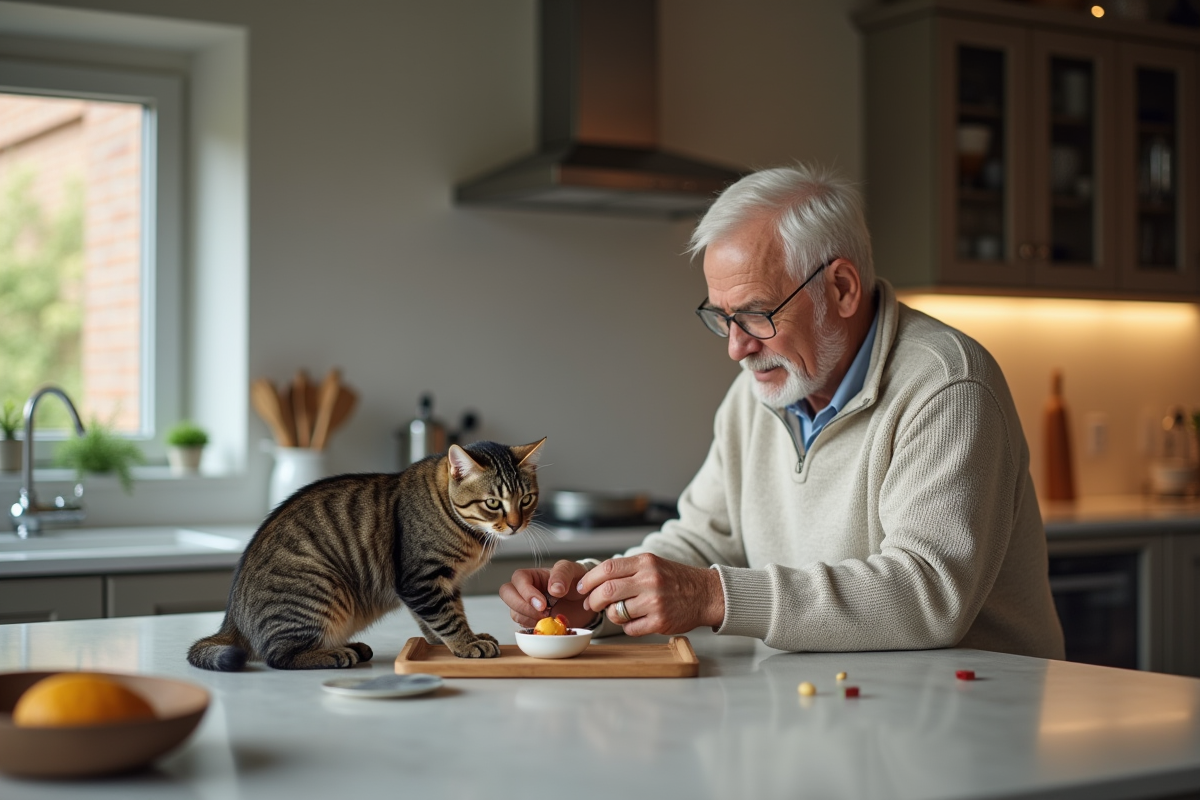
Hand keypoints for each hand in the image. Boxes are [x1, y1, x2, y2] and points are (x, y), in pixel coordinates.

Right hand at [499, 560, 591, 629]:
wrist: (584, 601)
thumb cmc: (576, 581)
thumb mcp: (573, 570)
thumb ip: (563, 574)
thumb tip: (554, 589)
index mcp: (533, 574)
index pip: (518, 578)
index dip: (526, 592)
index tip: (542, 604)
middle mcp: (525, 589)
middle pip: (507, 593)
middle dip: (521, 606)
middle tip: (541, 614)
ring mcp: (526, 606)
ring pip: (514, 612)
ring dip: (529, 618)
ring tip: (549, 618)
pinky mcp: (531, 621)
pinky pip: (523, 626)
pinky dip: (534, 627)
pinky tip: (548, 624)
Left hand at [578, 553, 724, 635]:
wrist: (705, 594)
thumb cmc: (676, 580)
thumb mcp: (653, 564)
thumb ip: (627, 569)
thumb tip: (595, 580)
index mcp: (646, 563)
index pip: (607, 568)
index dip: (589, 580)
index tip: (582, 588)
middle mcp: (650, 580)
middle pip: (607, 591)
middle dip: (593, 600)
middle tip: (591, 604)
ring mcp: (655, 602)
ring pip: (616, 612)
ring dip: (611, 615)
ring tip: (618, 612)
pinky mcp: (660, 621)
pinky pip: (630, 628)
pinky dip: (627, 627)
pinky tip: (635, 621)